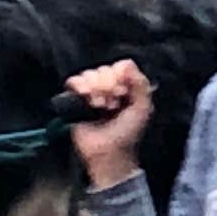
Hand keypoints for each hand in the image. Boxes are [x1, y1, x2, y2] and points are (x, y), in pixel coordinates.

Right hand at [64, 59, 153, 186]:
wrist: (109, 152)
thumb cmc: (127, 134)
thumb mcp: (143, 108)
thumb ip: (141, 84)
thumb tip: (125, 63)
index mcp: (125, 87)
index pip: (120, 66)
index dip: (120, 77)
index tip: (123, 93)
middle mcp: (107, 88)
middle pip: (103, 69)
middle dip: (109, 86)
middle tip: (112, 105)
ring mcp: (90, 93)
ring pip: (89, 74)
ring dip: (96, 89)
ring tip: (101, 106)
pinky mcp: (74, 100)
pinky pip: (73, 82)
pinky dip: (81, 87)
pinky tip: (88, 99)